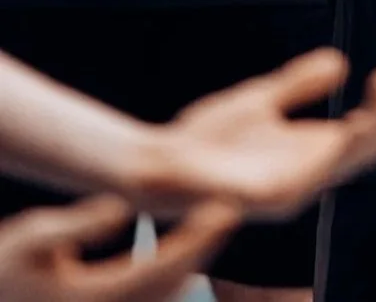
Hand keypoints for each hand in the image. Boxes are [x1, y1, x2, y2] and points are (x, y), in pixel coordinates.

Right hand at [0, 195, 237, 301]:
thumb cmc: (4, 269)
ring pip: (164, 297)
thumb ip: (77, 225)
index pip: (161, 268)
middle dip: (202, 246)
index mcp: (94, 299)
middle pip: (171, 284)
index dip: (196, 240)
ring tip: (213, 221)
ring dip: (191, 260)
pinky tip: (185, 249)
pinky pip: (150, 301)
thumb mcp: (32, 238)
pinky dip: (171, 275)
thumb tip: (122, 208)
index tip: (224, 210)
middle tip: (229, 210)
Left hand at [128, 50, 375, 220]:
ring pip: (352, 158)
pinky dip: (340, 150)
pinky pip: (314, 175)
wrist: (155, 162)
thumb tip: (341, 62)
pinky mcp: (268, 197)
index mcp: (313, 152)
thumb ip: (298, 83)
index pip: (371, 131)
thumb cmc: (205, 137)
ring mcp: (293, 189)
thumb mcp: (262, 98)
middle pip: (374, 146)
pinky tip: (358, 123)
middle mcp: (311, 174)